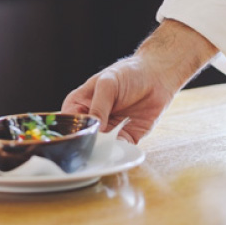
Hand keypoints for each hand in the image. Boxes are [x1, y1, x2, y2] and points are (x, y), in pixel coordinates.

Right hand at [61, 19, 216, 143]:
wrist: (157, 76)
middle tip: (93, 149)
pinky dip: (118, 153)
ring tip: (106, 151)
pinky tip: (119, 152)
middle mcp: (91, 119)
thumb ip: (98, 107)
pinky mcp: (125, 137)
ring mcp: (107, 129)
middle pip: (83, 139)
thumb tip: (93, 130)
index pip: (68, 123)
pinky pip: (118, 149)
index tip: (79, 139)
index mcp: (79, 104)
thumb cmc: (128, 73)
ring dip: (102, 151)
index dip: (72, 132)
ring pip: (99, 148)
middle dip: (87, 145)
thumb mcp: (108, 84)